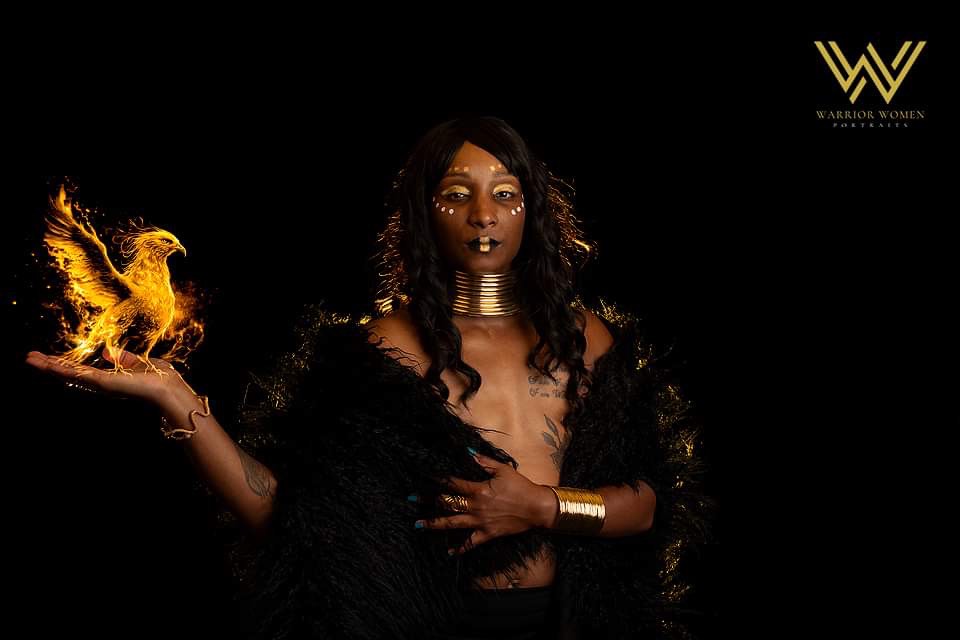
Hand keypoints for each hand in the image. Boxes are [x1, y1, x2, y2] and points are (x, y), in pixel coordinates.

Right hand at [25, 347, 197, 413]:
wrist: (167, 388)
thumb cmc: (158, 377)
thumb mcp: (136, 363)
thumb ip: (122, 358)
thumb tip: (108, 353)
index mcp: (108, 378)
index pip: (80, 370)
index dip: (64, 364)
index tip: (48, 358)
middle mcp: (100, 383)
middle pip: (69, 373)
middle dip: (49, 365)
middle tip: (29, 358)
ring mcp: (98, 384)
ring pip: (67, 374)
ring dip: (48, 366)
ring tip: (29, 358)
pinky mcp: (101, 383)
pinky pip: (76, 374)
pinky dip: (60, 369)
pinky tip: (46, 364)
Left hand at [415, 450, 557, 555]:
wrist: (537, 508)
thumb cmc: (521, 486)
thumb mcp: (503, 469)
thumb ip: (484, 461)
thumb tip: (468, 451)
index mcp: (479, 490)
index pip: (453, 483)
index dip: (437, 479)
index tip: (423, 476)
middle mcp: (476, 507)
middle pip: (447, 503)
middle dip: (428, 501)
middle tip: (411, 499)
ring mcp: (480, 522)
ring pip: (453, 524)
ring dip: (434, 524)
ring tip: (418, 524)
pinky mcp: (488, 534)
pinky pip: (471, 543)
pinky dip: (460, 549)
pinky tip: (449, 553)